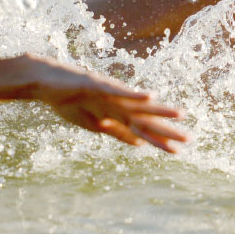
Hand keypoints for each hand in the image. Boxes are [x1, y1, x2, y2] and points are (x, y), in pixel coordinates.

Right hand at [27, 57, 187, 152]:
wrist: (45, 82)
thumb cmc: (69, 101)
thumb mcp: (96, 125)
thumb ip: (119, 133)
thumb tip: (141, 145)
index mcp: (118, 114)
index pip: (143, 130)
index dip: (161, 140)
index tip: (180, 151)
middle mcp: (118, 103)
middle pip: (146, 119)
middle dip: (166, 130)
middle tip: (189, 139)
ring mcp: (109, 93)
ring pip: (138, 105)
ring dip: (159, 109)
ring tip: (180, 114)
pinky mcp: (97, 84)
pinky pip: (119, 91)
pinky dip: (134, 94)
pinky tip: (150, 96)